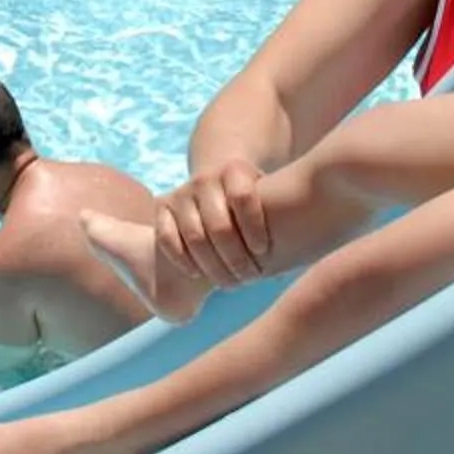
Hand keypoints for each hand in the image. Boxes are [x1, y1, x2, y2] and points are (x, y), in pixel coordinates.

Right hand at [154, 158, 269, 285]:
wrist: (215, 184)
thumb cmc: (251, 202)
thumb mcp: (266, 197)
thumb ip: (278, 217)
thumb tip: (291, 258)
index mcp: (234, 171)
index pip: (243, 198)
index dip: (254, 228)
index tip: (265, 252)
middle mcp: (205, 179)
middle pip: (220, 225)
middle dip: (236, 258)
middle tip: (249, 279)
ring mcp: (182, 192)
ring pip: (195, 236)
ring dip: (213, 266)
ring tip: (229, 283)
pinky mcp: (162, 206)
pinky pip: (166, 237)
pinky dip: (181, 260)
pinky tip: (197, 275)